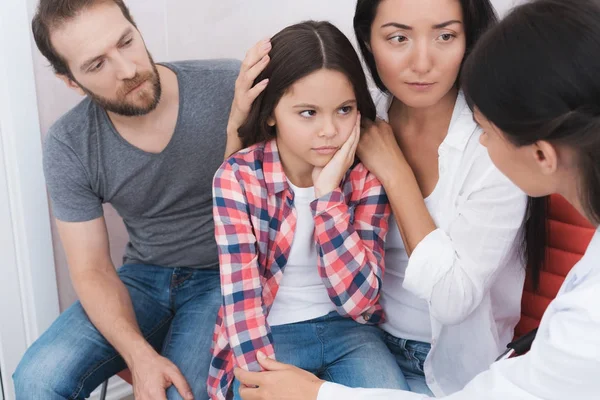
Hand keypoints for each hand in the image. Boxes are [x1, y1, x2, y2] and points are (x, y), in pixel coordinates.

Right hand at [130, 351, 193, 399]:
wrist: (140, 358)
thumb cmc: (155, 363)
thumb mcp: (173, 371)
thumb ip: (182, 385)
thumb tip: (190, 398)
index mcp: (155, 393)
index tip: (178, 399)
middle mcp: (145, 398)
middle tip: (172, 394)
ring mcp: (140, 399)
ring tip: (165, 394)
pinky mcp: (137, 398)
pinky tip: (158, 395)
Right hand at [226, 38, 270, 156]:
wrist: (237, 133)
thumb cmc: (250, 114)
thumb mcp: (259, 96)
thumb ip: (264, 84)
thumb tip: (279, 74)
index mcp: (244, 82)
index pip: (248, 61)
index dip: (256, 50)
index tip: (268, 39)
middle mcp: (240, 87)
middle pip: (246, 65)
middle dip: (257, 53)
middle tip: (268, 42)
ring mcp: (240, 98)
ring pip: (245, 78)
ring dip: (257, 67)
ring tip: (268, 58)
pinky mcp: (242, 109)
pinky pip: (249, 97)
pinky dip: (257, 89)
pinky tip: (267, 82)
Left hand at [235, 352, 323, 399]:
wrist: (316, 398)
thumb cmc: (304, 382)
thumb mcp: (287, 368)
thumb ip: (270, 363)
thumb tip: (258, 355)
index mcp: (267, 380)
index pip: (244, 377)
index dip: (238, 372)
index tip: (237, 369)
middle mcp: (264, 394)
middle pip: (243, 393)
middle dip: (242, 386)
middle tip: (247, 381)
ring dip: (250, 395)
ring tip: (257, 388)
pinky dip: (260, 399)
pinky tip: (266, 395)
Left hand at [312, 112, 360, 197]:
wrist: (325, 188)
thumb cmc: (323, 177)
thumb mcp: (325, 162)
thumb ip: (326, 154)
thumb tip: (321, 146)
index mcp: (345, 157)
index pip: (351, 140)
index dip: (353, 129)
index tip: (353, 119)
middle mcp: (349, 155)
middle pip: (355, 136)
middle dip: (356, 124)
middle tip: (358, 112)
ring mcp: (348, 156)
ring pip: (354, 137)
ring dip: (356, 125)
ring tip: (358, 114)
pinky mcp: (344, 156)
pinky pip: (351, 141)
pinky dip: (353, 131)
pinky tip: (354, 123)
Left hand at [357, 119, 407, 184]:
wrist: (393, 169)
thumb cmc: (393, 157)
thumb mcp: (390, 137)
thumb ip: (380, 131)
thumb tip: (371, 131)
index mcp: (383, 124)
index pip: (370, 118)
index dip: (366, 123)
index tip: (364, 127)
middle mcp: (374, 126)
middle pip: (361, 121)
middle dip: (359, 125)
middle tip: (356, 132)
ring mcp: (366, 134)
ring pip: (355, 130)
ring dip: (354, 134)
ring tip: (351, 139)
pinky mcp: (359, 144)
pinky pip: (351, 140)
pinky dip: (351, 142)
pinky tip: (350, 146)